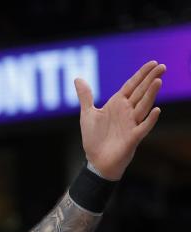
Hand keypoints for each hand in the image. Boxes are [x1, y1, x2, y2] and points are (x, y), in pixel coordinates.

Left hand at [75, 60, 164, 179]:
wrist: (96, 161)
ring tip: (158, 81)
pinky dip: (150, 119)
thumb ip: (85, 96)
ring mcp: (131, 124)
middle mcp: (127, 112)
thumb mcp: (87, 114)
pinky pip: (143, 127)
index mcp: (117, 104)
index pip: (132, 85)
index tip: (153, 62)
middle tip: (162, 66)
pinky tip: (156, 110)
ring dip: (151, 94)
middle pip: (141, 92)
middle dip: (150, 79)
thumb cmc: (94, 139)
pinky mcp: (133, 137)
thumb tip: (78, 78)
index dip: (142, 74)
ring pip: (143, 106)